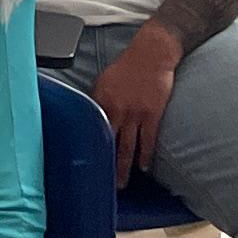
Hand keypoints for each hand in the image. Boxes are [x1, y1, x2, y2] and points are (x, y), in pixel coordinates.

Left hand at [89, 30, 181, 182]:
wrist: (152, 53)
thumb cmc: (128, 64)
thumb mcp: (104, 79)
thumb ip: (97, 99)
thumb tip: (89, 116)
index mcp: (101, 100)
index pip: (90, 129)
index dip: (87, 147)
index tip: (84, 164)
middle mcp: (116, 109)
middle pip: (107, 143)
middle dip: (104, 164)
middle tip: (100, 183)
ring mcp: (135, 114)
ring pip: (127, 147)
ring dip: (123, 168)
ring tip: (121, 184)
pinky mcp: (152, 115)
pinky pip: (148, 141)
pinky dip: (145, 156)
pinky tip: (143, 168)